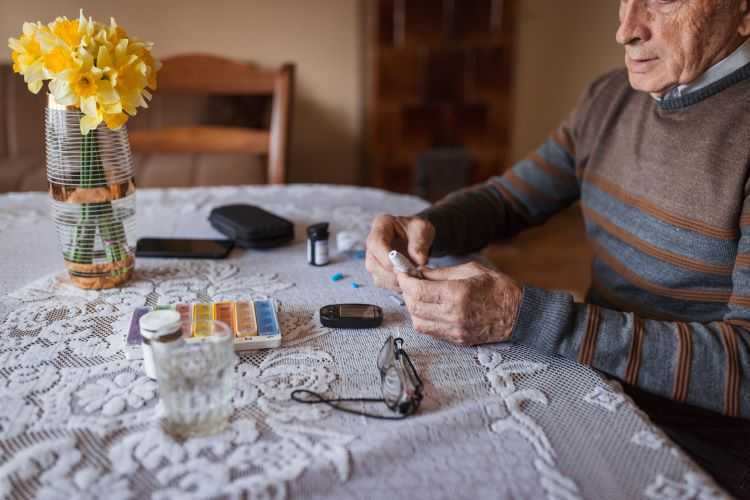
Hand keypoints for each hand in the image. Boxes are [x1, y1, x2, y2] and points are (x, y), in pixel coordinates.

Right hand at [365, 214, 434, 290]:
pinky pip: (384, 284)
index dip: (386, 257)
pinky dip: (397, 285)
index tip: (401, 266)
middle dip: (393, 273)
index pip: (376, 243)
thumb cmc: (417, 230)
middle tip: (412, 273)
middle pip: (373, 264)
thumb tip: (419, 261)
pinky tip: (408, 279)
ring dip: (396, 281)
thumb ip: (420, 243)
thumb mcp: (423, 229)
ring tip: (413, 275)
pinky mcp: (378, 272)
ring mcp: (373, 259)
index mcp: (381, 225)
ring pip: (378, 277)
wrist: (416, 237)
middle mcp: (372, 243)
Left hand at [396, 261, 521, 345]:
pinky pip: (430, 332)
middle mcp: (453, 315)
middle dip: (407, 293)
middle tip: (409, 282)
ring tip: (419, 296)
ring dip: (413, 308)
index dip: (405, 280)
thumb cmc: (499, 288)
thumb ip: (441, 273)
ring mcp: (455, 331)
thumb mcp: (471, 270)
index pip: (418, 290)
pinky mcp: (457, 340)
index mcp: (457, 294)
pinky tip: (429, 308)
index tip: (403, 272)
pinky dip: (423, 319)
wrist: (520, 314)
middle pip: (414, 306)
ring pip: (419, 322)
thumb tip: (419, 272)